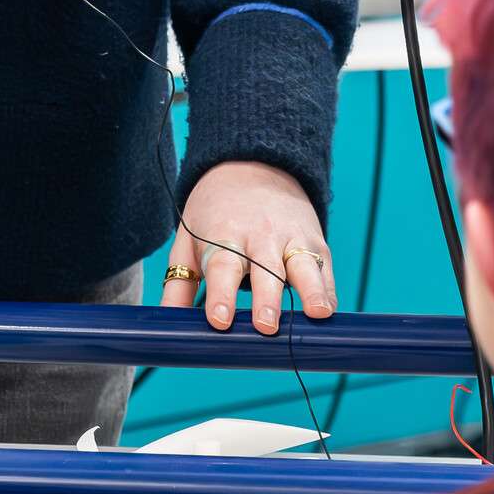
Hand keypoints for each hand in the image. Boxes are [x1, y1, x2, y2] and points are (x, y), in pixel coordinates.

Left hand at [166, 160, 337, 334]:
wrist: (253, 167)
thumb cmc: (215, 214)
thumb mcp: (188, 240)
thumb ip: (178, 285)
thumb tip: (165, 326)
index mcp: (224, 236)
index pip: (223, 266)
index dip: (221, 293)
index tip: (219, 320)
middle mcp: (260, 236)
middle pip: (265, 269)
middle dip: (266, 298)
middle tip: (266, 325)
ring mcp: (291, 237)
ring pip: (303, 265)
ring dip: (310, 290)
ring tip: (316, 314)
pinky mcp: (315, 241)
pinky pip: (324, 268)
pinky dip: (328, 290)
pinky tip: (329, 310)